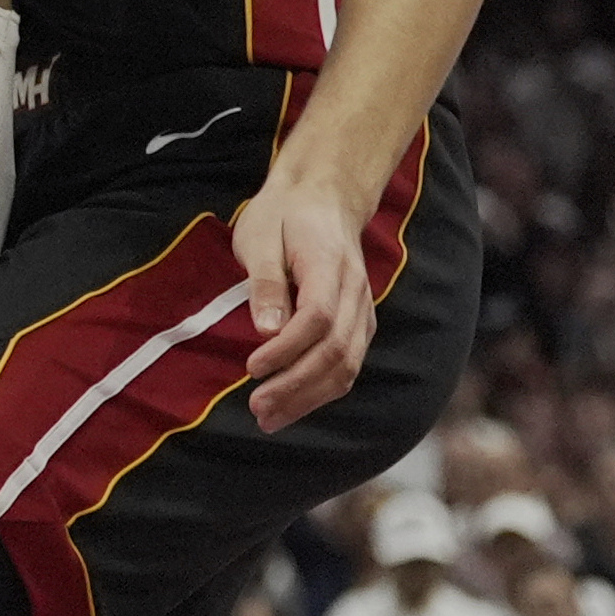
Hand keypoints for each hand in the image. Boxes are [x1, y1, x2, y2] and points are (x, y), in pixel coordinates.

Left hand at [229, 166, 378, 432]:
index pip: (318, 319)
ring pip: (347, 364)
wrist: (324, 197)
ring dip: (309, 397)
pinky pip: (349, 363)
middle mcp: (356, 291)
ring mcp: (362, 309)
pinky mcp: (359, 322)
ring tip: (269, 419)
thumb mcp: (260, 236)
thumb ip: (265, 283)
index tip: (251, 368)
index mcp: (329, 266)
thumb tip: (266, 330)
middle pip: (337, 351)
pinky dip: (322, 389)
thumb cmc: (283, 215)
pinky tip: (292, 406)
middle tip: (257, 409)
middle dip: (297, 387)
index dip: (287, 351)